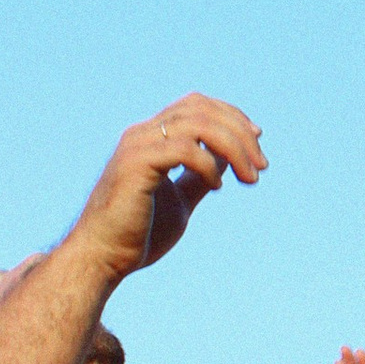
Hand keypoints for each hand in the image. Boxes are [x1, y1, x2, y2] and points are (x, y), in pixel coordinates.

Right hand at [68, 99, 264, 286]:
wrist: (103, 258)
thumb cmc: (138, 235)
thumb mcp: (181, 201)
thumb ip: (199, 179)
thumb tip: (225, 162)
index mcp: (153, 137)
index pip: (197, 105)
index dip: (231, 116)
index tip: (257, 140)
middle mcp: (144, 133)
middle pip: (201, 108)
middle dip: (240, 132)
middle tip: (261, 166)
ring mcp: (138, 145)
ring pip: (198, 123)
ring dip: (234, 147)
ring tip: (249, 177)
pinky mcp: (135, 164)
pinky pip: (184, 149)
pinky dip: (209, 165)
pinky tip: (217, 187)